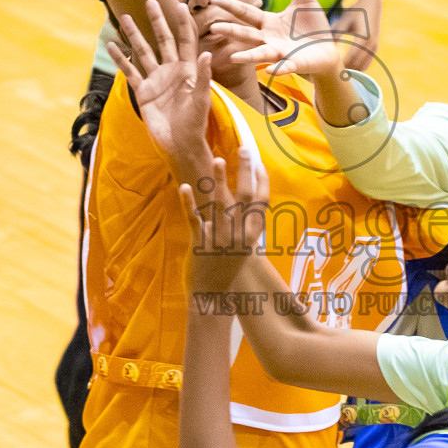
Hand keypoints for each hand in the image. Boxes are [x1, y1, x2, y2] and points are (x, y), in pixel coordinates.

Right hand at [108, 0, 211, 169]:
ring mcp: (156, 79)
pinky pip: (130, 71)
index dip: (182, 23)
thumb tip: (208, 53)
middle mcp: (171, 70)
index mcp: (188, 69)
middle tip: (149, 1)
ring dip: (134, 35)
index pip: (185, 40)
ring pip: (143, 52)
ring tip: (123, 17)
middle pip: (163, 39)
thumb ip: (204, 76)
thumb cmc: (195, 122)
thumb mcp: (201, 98)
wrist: (179, 144)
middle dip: (157, 21)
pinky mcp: (143, 91)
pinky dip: (121, 59)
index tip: (178, 4)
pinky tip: (112, 45)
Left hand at [180, 152, 270, 291]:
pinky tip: (185, 186)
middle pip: (244, 196)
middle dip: (245, 171)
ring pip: (220, 204)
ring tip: (217, 159)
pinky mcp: (200, 244)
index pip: (261, 203)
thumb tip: (249, 206)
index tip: (260, 162)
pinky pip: (194, 219)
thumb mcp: (243, 249)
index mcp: (251, 236)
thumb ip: (245, 228)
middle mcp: (238, 235)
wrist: (213, 297)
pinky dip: (189, 202)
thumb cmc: (228, 271)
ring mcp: (219, 239)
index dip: (262, 181)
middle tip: (244, 149)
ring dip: (218, 180)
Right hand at [208, 0, 342, 76]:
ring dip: (248, 56)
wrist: (327, 50)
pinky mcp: (294, 64)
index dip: (230, 6)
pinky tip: (270, 71)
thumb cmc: (312, 26)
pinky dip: (278, 69)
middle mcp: (269, 38)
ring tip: (234, 57)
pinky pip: (284, 67)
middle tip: (213, 27)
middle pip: (247, 34)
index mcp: (268, 22)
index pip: (246, 13)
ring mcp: (280, 53)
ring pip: (261, 54)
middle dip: (231, 31)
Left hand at [333, 0, 380, 71]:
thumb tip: (327, 48)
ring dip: (351, 70)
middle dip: (345, 71)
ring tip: (338, 71)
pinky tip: (346, 66)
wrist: (372, 4)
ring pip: (362, 67)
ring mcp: (375, 47)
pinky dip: (357, 67)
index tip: (329, 68)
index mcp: (363, 37)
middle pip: (357, 66)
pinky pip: (366, 64)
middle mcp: (371, 44)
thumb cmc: (356, 10)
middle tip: (331, 73)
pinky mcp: (375, 49)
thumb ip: (336, 33)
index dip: (340, 66)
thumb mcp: (344, 19)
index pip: (351, 58)